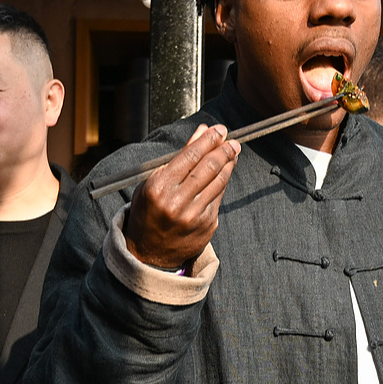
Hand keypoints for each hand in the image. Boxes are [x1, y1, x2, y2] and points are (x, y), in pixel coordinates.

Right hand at [126, 125, 237, 270]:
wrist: (149, 253)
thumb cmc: (148, 213)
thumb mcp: (153, 182)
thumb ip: (179, 157)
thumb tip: (201, 133)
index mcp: (159, 188)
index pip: (191, 156)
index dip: (209, 140)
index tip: (219, 130)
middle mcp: (177, 202)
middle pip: (209, 167)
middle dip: (224, 150)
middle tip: (232, 141)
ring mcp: (194, 215)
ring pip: (219, 182)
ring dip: (229, 164)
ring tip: (233, 152)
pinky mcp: (207, 225)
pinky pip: (219, 197)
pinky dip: (223, 182)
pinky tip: (225, 173)